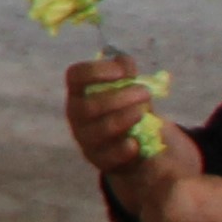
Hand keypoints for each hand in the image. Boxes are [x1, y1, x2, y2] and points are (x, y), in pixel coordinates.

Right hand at [63, 52, 185, 180]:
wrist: (132, 139)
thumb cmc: (125, 105)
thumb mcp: (127, 85)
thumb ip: (126, 71)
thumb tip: (125, 62)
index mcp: (78, 91)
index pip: (75, 76)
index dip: (97, 71)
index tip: (123, 72)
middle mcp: (75, 114)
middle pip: (89, 105)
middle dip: (120, 97)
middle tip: (145, 92)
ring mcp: (85, 138)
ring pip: (99, 130)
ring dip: (124, 119)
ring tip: (144, 112)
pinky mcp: (98, 159)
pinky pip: (108, 156)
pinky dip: (123, 148)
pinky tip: (135, 142)